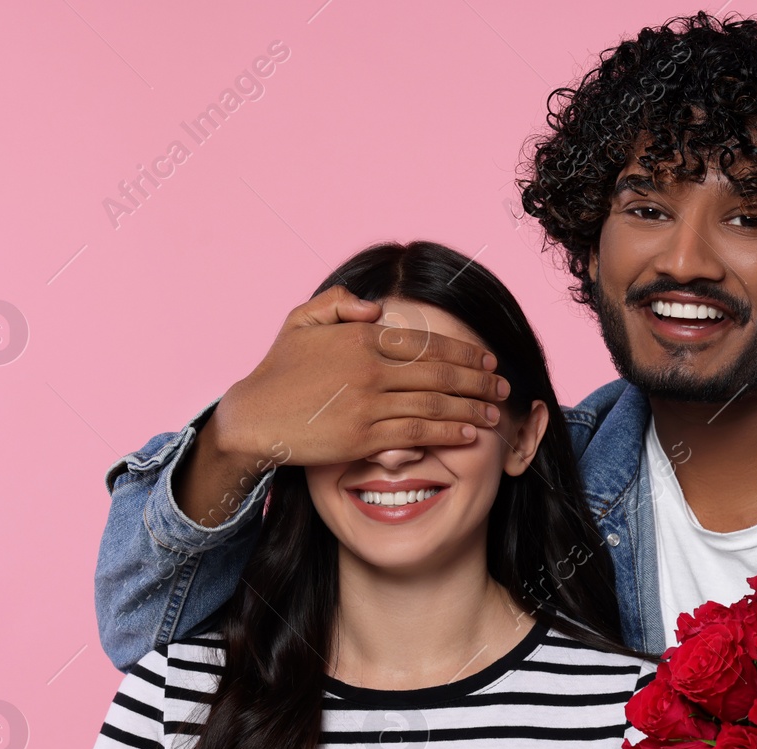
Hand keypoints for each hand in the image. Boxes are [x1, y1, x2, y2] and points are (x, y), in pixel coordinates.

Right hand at [173, 285, 512, 524]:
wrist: (254, 416)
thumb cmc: (280, 368)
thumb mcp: (301, 320)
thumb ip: (339, 302)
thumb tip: (377, 307)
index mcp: (361, 336)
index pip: (426, 343)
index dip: (462, 352)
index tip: (486, 361)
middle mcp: (370, 368)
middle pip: (439, 374)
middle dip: (478, 382)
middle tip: (502, 387)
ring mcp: (368, 403)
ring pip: (434, 405)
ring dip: (470, 409)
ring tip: (493, 414)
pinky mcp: (363, 437)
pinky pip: (416, 434)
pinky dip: (447, 434)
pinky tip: (468, 435)